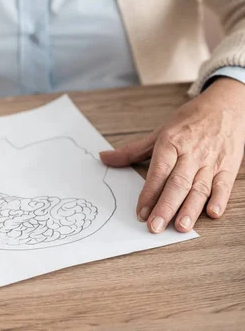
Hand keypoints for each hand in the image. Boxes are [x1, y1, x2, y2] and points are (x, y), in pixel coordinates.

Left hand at [100, 78, 244, 232]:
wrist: (225, 105)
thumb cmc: (189, 121)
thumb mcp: (160, 132)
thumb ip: (132, 150)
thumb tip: (104, 158)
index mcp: (171, 143)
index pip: (158, 171)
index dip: (149, 193)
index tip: (140, 212)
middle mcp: (190, 153)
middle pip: (177, 183)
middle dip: (165, 207)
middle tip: (154, 227)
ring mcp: (210, 161)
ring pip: (200, 188)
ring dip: (190, 209)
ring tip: (180, 227)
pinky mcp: (228, 167)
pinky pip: (224, 185)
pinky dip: (219, 199)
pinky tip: (212, 213)